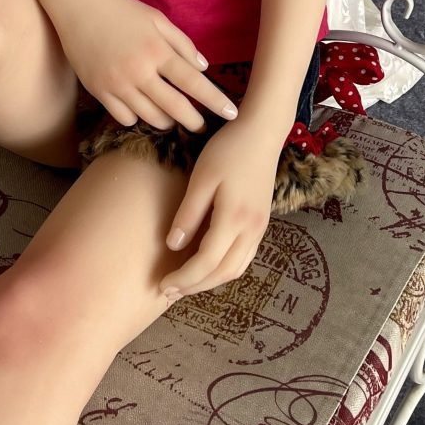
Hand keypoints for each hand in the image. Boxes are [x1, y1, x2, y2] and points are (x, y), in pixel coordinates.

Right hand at [51, 0, 238, 130]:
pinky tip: (142, 111)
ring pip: (150, 117)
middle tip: (202, 127)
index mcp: (157, 50)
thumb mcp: (155, 18)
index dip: (215, 101)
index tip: (231, 114)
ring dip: (167, 122)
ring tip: (173, 119)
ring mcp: (117, 83)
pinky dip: (136, 118)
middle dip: (194, 121)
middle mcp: (138, 70)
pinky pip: (124, 117)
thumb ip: (182, 43)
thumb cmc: (120, 7)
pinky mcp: (98, 90)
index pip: (194, 83)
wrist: (76, 3)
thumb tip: (204, 68)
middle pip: (175, 107)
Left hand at [160, 113, 281, 300]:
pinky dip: (224, 269)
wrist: (261, 133)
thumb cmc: (228, 150)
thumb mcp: (202, 178)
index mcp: (234, 219)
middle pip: (222, 272)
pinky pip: (244, 258)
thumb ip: (188, 214)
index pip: (206, 262)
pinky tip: (208, 265)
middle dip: (195, 286)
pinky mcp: (261, 223)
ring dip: (210, 281)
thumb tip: (172, 245)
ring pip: (236, 269)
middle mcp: (251, 230)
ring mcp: (259, 228)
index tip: (162, 284)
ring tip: (186, 283)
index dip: (184, 277)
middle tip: (168, 291)